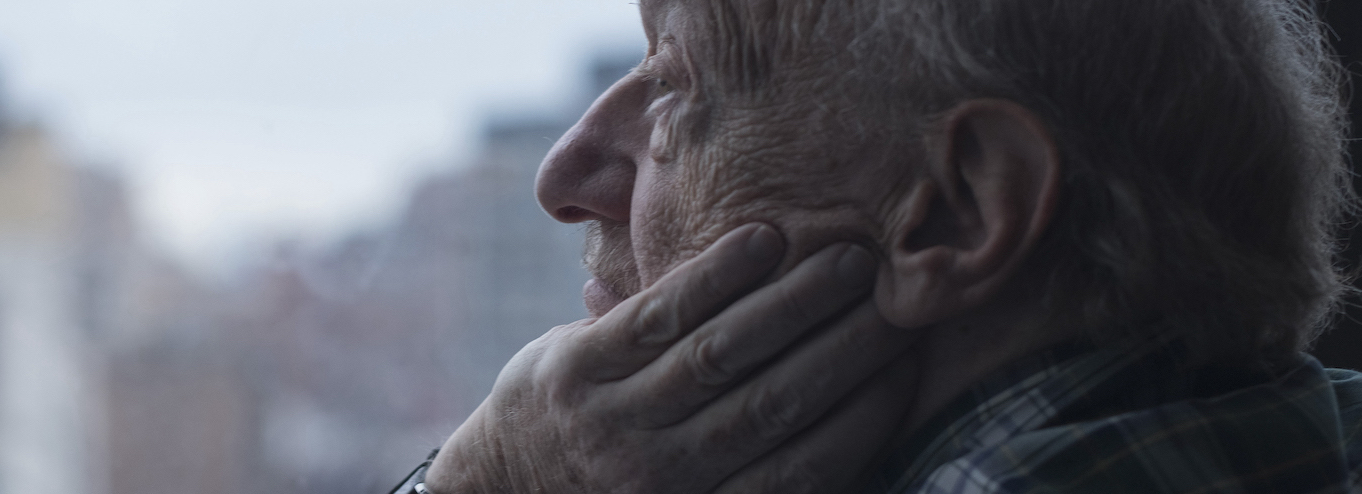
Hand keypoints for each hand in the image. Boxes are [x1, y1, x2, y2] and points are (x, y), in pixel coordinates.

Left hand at [424, 223, 921, 492]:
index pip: (808, 466)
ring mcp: (612, 421)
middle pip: (774, 401)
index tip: (914, 363)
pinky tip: (765, 242)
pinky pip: (660, 313)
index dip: (869, 413)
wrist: (505, 484)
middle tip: (900, 300)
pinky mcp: (576, 368)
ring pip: (722, 351)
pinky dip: (716, 276)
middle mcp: (659, 477)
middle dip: (847, 346)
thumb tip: (858, 423)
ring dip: (794, 302)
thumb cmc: (626, 486)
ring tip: (849, 262)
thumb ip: (756, 474)